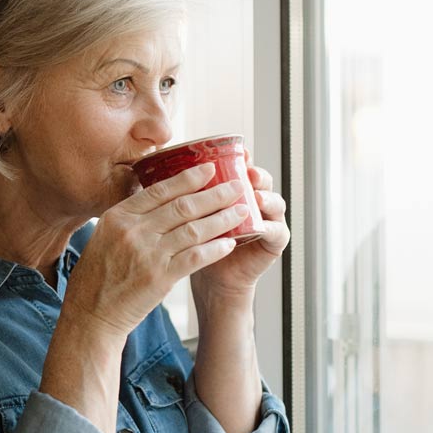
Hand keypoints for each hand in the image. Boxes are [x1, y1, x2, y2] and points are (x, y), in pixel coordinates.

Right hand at [63, 162, 250, 338]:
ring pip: (193, 229)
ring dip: (222, 219)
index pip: (159, 190)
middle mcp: (132, 231)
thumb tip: (158, 199)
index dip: (188, 178)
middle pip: (182, 206)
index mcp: (118, 216)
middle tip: (237, 186)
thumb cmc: (98, 277)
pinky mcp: (159, 278)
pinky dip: (215, 248)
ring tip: (241, 211)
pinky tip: (230, 243)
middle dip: (214, 194)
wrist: (91, 314)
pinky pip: (195, 257)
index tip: (209, 169)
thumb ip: (130, 219)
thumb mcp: (104, 237)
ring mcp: (147, 254)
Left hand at [190, 148, 289, 303]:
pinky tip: (259, 226)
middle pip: (261, 181)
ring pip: (274, 202)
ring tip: (255, 196)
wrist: (210, 279)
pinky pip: (276, 231)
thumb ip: (186, 195)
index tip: (235, 152)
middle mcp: (254, 201)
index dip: (239, 158)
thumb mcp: (190, 217)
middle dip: (256, 174)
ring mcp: (268, 220)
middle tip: (248, 171)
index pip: (241, 168)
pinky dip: (268, 227)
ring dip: (266, 197)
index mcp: (234, 191)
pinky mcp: (274, 242)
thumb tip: (157, 169)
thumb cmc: (197, 245)